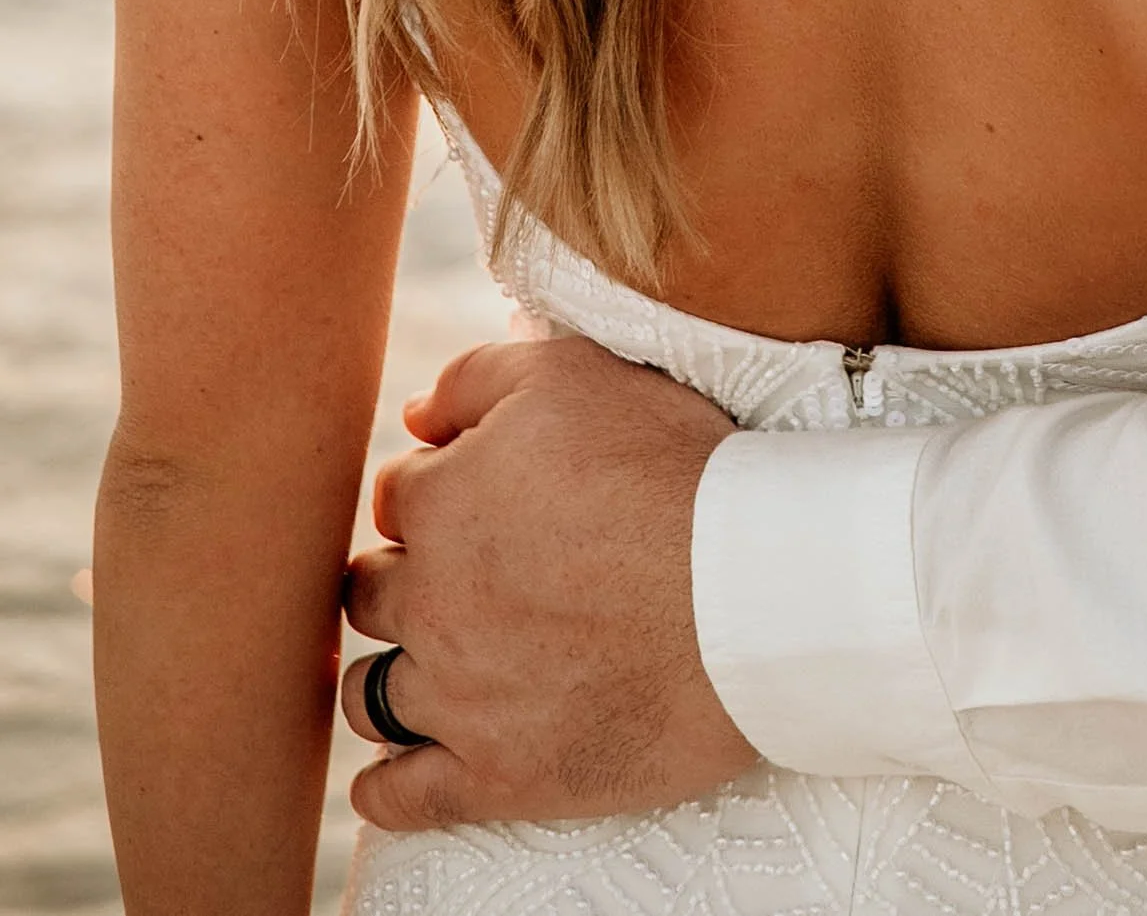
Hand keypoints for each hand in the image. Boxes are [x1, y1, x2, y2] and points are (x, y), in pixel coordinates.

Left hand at [340, 334, 754, 830]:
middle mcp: (432, 603)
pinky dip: (385, 790)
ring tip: (429, 669)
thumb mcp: (575, 372)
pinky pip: (400, 798)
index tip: (481, 503)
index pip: (397, 497)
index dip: (439, 492)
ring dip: (388, 677)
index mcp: (443, 503)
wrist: (752, 594)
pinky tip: (391, 778)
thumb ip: (476, 379)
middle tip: (461, 580)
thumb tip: (412, 418)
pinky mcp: (496, 777)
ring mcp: (457, 698)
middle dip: (404, 581)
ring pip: (370, 694)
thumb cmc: (674, 471)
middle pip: (372, 594)